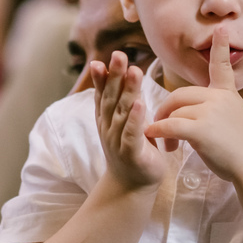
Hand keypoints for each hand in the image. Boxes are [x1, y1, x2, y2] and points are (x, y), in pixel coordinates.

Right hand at [90, 51, 169, 189]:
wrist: (131, 186)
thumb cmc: (131, 150)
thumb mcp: (122, 122)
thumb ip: (121, 100)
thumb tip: (122, 74)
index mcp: (106, 119)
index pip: (103, 94)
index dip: (102, 78)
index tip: (103, 59)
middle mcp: (109, 128)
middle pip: (111, 98)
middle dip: (115, 76)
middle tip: (119, 55)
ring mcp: (118, 141)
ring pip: (122, 112)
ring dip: (128, 91)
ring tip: (134, 71)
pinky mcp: (132, 153)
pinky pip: (132, 134)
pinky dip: (135, 119)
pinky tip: (140, 104)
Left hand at [145, 26, 242, 181]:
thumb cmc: (242, 150)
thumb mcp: (234, 119)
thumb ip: (216, 109)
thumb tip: (192, 111)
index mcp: (227, 94)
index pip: (221, 66)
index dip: (220, 47)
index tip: (221, 27)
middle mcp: (220, 98)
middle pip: (179, 95)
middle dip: (165, 111)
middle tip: (160, 129)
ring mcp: (211, 112)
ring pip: (174, 112)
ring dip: (164, 130)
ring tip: (168, 148)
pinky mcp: (202, 129)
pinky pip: (170, 126)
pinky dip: (157, 131)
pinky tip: (151, 136)